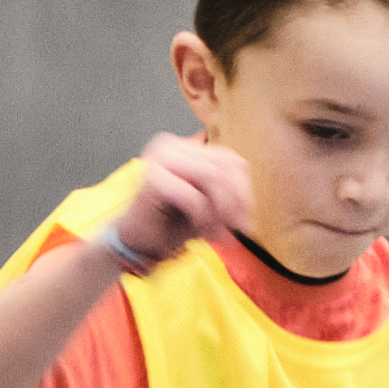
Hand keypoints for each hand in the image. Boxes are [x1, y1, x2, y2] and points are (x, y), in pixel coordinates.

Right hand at [102, 131, 253, 270]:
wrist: (135, 243)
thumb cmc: (170, 224)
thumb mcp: (208, 205)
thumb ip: (229, 194)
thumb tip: (253, 205)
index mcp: (187, 147)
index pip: (231, 160)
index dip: (245, 191)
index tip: (245, 223)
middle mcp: (172, 144)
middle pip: (225, 166)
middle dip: (236, 203)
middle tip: (236, 231)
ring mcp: (160, 157)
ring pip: (213, 177)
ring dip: (221, 212)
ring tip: (217, 234)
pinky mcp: (152, 177)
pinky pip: (194, 196)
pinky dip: (203, 218)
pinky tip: (201, 233)